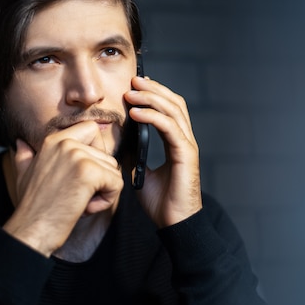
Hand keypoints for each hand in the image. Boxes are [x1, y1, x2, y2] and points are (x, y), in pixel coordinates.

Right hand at [2, 121, 123, 256]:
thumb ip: (25, 156)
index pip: (93, 130)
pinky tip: (85, 207)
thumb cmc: (31, 207)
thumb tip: (20, 143)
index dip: (96, 151)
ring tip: (78, 201)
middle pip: (107, 154)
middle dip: (99, 178)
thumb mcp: (24, 174)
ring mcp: (78, 156)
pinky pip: (116, 183)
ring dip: (102, 191)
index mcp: (53, 140)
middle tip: (77, 194)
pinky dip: (106, 200)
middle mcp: (65, 142)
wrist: (30, 230)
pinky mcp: (89, 173)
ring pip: (113, 170)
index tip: (82, 173)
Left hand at [124, 76, 202, 226]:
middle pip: (174, 102)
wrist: (173, 224)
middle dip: (153, 89)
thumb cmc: (161, 202)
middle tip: (133, 80)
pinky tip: (136, 112)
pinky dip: (152, 117)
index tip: (135, 85)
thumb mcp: (139, 171)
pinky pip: (169, 128)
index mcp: (176, 142)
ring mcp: (187, 146)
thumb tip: (117, 140)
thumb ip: (133, 153)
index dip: (154, 94)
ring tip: (131, 92)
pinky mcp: (186, 155)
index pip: (169, 109)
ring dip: (151, 98)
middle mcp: (185, 140)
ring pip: (173, 110)